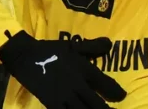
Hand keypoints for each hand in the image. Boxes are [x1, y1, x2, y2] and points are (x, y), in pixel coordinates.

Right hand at [0, 31, 125, 108]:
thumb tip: (111, 44)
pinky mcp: (52, 103)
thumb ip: (92, 47)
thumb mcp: (72, 46)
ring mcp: (65, 96)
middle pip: (98, 105)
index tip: (122, 96)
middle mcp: (77, 85)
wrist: (25, 56)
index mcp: (84, 70)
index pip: (107, 85)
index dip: (117, 93)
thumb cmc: (50, 50)